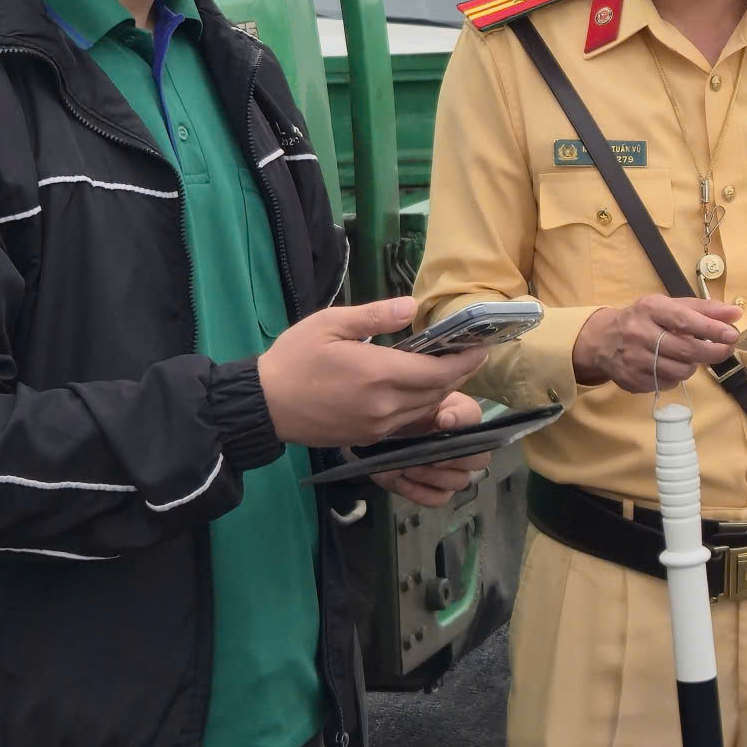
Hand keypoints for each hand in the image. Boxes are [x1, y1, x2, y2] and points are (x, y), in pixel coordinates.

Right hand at [256, 298, 487, 448]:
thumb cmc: (294, 358)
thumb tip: (413, 307)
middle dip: (460, 373)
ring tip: (451, 367)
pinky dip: (423, 405)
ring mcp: (378, 427)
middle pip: (438, 392)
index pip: (439, 372)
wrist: (265, 405)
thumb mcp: (329, 323)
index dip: (466, 361)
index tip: (482, 346)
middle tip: (471, 353)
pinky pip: (408, 422)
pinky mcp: (369, 438)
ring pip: (426, 410)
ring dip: (443, 390)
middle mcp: (385, 407)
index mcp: (378, 375)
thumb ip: (374, 316)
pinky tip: (422, 389)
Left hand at [371, 392, 493, 507]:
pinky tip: (402, 480)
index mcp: (459, 417)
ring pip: (460, 481)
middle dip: (453, 458)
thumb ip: (434, 409)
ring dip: (431, 475)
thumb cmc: (400, 421)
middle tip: (428, 454)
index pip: (474, 416)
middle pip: (479, 459)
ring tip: (407, 467)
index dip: (461, 420)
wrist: (377, 442)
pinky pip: (439, 499)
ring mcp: (454, 473)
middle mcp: (464, 448)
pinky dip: (419, 492)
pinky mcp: (437, 493)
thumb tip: (447, 421)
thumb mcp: (414, 404)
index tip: (441, 422)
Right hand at [573, 295, 742, 391]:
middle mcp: (639, 334)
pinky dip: (675, 376)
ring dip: (692, 365)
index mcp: (650, 309)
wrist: (603, 340)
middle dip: (713, 352)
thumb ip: (704, 310)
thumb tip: (736, 314)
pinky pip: (667, 384)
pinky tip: (667, 365)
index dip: (711, 329)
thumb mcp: (669, 306)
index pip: (685, 320)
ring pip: (680, 371)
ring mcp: (634, 360)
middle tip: (727, 349)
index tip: (732, 334)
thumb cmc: (644, 319)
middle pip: (686, 350)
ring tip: (686, 355)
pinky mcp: (632, 381)